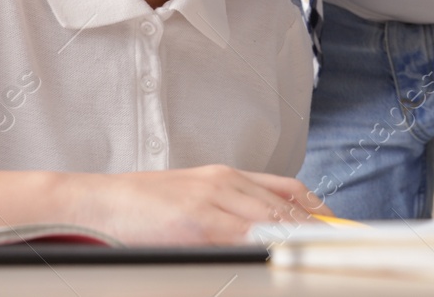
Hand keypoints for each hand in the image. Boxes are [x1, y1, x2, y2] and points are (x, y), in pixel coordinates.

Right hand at [74, 165, 323, 244]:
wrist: (92, 203)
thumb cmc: (136, 210)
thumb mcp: (189, 202)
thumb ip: (225, 213)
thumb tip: (259, 238)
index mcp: (224, 177)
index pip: (287, 189)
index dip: (317, 210)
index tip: (337, 229)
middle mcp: (223, 181)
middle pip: (287, 205)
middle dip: (317, 229)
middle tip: (341, 248)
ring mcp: (211, 198)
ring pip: (272, 218)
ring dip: (300, 238)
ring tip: (324, 254)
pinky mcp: (197, 220)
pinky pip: (244, 234)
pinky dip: (267, 245)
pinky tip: (281, 255)